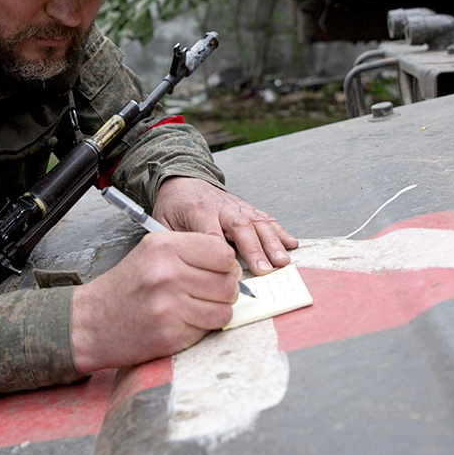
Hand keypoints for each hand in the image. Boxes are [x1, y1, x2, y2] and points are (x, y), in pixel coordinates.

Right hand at [70, 231, 240, 373]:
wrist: (91, 322)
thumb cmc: (125, 288)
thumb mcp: (151, 253)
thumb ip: (191, 252)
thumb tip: (232, 266)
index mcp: (164, 247)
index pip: (222, 252)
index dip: (226, 264)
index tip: (219, 271)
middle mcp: (167, 274)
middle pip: (228, 282)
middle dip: (225, 290)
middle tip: (209, 293)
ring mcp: (170, 306)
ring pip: (225, 309)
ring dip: (217, 311)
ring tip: (197, 308)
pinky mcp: (171, 334)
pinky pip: (210, 330)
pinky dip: (203, 328)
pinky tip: (184, 322)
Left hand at [152, 177, 298, 275]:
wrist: (184, 181)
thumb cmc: (174, 207)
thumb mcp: (163, 223)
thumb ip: (173, 242)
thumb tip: (184, 267)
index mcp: (198, 211)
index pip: (211, 233)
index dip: (222, 253)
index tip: (230, 273)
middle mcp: (221, 207)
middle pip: (240, 227)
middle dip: (254, 249)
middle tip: (265, 270)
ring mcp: (237, 206)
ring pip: (258, 222)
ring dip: (273, 242)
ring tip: (283, 261)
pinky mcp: (247, 208)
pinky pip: (265, 218)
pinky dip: (280, 231)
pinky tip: (291, 243)